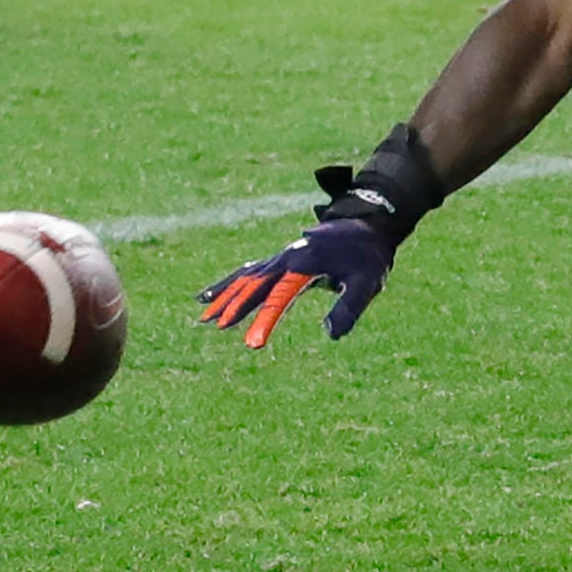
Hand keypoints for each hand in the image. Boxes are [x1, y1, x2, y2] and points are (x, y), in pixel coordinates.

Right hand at [198, 219, 396, 348]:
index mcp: (307, 265)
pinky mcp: (279, 259)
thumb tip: (330, 335)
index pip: (280, 297)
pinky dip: (227, 283)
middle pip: (255, 285)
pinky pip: (247, 272)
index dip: (265, 321)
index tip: (252, 345)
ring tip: (203, 317)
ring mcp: (281, 257)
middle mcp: (288, 259)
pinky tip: (207, 296)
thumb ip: (349, 309)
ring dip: (225, 296)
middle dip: (235, 306)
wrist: (367, 226)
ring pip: (246, 278)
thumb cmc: (368, 259)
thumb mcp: (367, 284)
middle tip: (217, 327)